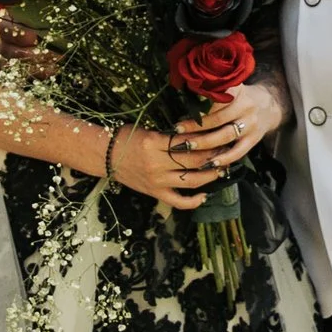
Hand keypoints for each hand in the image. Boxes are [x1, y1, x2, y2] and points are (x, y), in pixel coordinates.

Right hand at [102, 126, 217, 208]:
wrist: (104, 156)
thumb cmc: (126, 137)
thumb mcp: (147, 129)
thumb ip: (169, 134)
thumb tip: (198, 133)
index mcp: (154, 142)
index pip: (188, 141)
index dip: (207, 139)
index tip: (220, 135)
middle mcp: (156, 163)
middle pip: (193, 161)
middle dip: (214, 156)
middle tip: (227, 151)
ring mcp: (156, 181)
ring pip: (191, 181)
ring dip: (210, 176)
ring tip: (222, 170)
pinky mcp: (154, 193)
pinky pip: (178, 201)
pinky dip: (193, 201)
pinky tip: (205, 195)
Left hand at [190, 73, 289, 163]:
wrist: (269, 106)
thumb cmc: (239, 97)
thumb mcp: (230, 87)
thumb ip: (212, 91)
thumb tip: (182, 95)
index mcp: (238, 91)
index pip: (216, 98)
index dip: (198, 106)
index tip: (181, 109)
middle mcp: (246, 107)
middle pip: (218, 118)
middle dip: (196, 126)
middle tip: (177, 130)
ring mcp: (251, 125)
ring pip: (225, 136)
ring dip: (204, 142)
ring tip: (186, 145)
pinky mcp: (253, 140)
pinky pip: (238, 152)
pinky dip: (223, 158)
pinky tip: (208, 164)